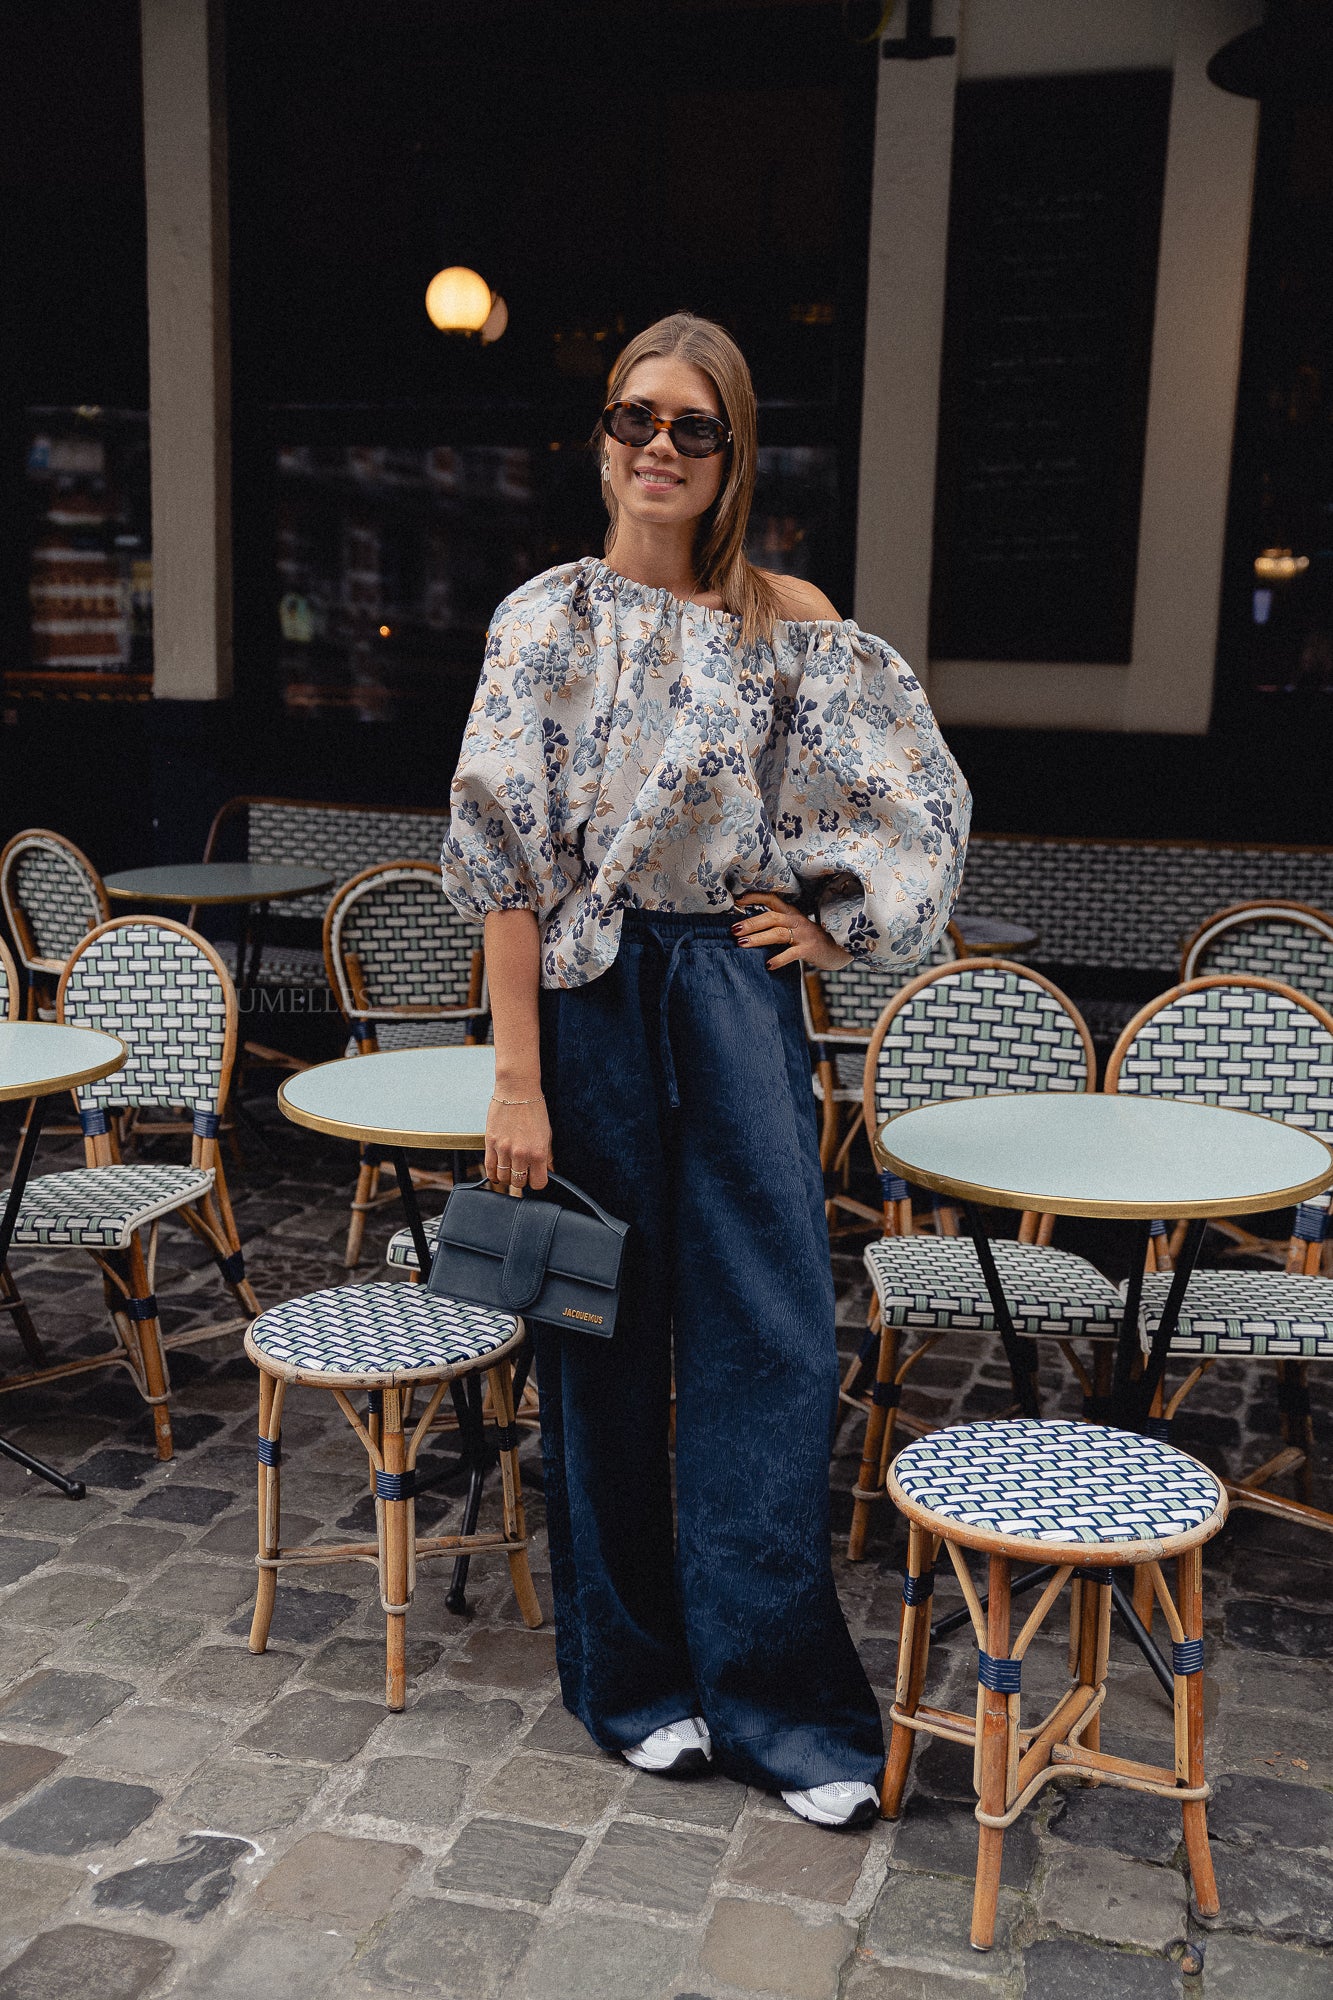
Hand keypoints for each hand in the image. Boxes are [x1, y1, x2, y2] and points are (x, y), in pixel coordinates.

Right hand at [485, 1093, 552, 1195]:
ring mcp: (504, 1149)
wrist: (517, 1090)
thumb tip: (549, 1171)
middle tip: (522, 1172)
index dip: (537, 1182)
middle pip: (519, 1183)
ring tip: (510, 1170)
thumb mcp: (547, 1133)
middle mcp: (520, 1153)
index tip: (536, 1177)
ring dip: (507, 1177)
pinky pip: (489, 1168)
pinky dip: (494, 1174)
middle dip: (522, 1180)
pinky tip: (498, 1171)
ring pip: (503, 1178)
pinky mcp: (490, 1143)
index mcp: (538, 1152)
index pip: (538, 1183)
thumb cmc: (534, 1109)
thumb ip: (547, 1155)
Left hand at [732, 893, 849, 971]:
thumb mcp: (796, 928)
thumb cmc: (812, 940)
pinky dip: (779, 959)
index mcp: (792, 913)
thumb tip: (748, 929)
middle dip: (751, 923)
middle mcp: (797, 921)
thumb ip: (777, 926)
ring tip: (742, 944)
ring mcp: (804, 935)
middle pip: (771, 917)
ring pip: (777, 933)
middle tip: (733, 930)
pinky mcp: (810, 949)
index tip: (737, 901)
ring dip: (758, 938)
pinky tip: (768, 965)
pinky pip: (792, 954)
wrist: (840, 950)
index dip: (754, 898)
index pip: (771, 899)